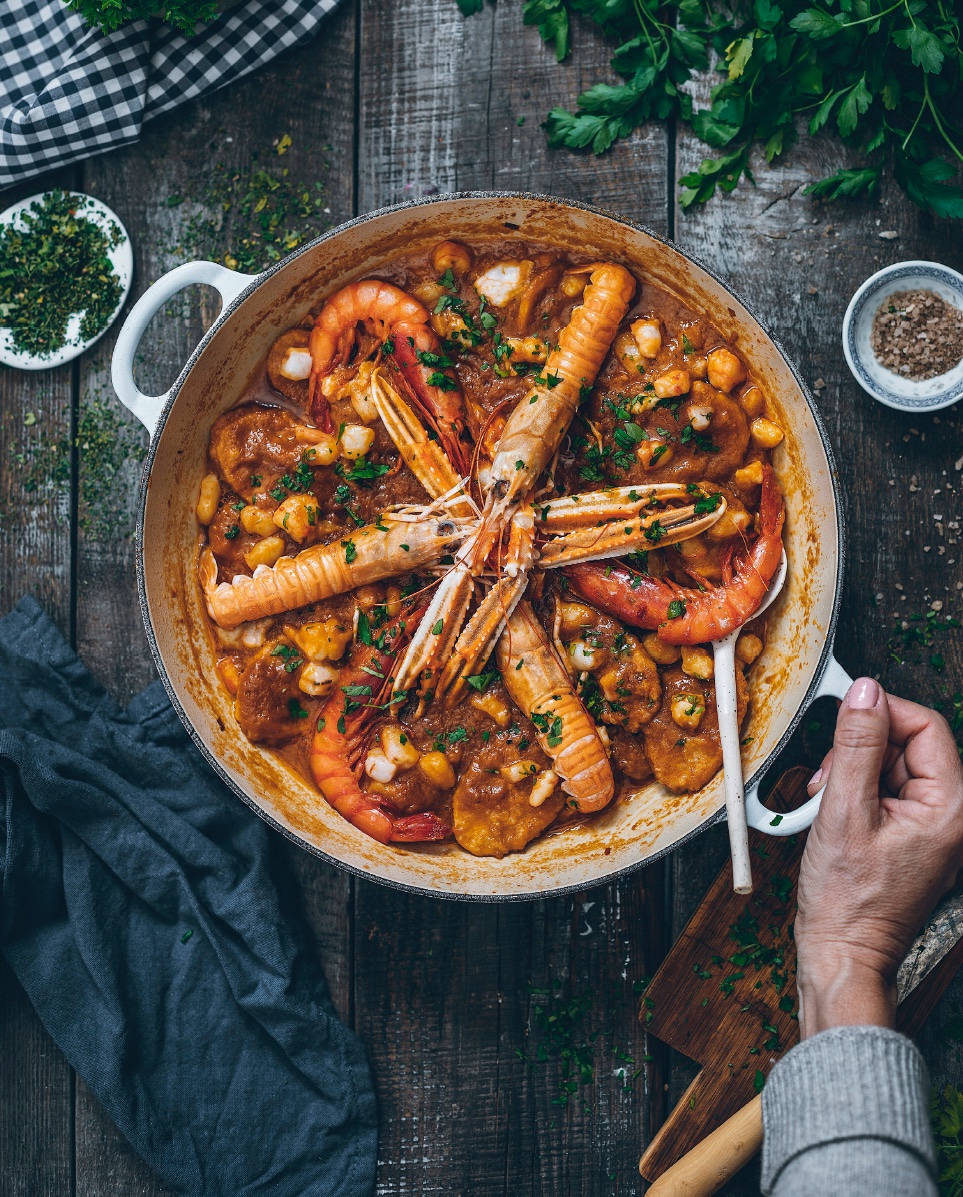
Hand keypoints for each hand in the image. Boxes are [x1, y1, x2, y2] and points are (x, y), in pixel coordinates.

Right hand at [795, 677, 962, 1038]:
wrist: (841, 955)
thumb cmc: (847, 901)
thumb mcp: (844, 811)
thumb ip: (855, 745)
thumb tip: (864, 692)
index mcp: (949, 807)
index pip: (924, 726)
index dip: (881, 711)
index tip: (844, 711)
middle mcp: (948, 815)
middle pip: (904, 744)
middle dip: (857, 750)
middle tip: (826, 778)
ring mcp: (928, 827)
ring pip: (888, 766)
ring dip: (849, 772)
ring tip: (823, 802)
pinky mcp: (907, 836)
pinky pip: (881, 792)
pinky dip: (851, 794)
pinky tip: (830, 814)